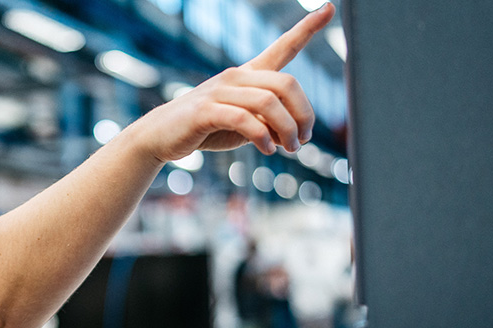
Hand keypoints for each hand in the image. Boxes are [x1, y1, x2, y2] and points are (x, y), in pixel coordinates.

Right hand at [115, 3, 335, 160]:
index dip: (307, 28)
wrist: (162, 135)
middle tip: (303, 140)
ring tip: (288, 149)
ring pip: (269, 102)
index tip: (330, 8)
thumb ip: (269, 122)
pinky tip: (267, 149)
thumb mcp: (244, 125)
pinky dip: (262, 136)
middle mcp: (237, 77)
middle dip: (303, 114)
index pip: (283, 46)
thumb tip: (295, 133)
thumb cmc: (207, 128)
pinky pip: (244, 119)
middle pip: (286, 83)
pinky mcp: (206, 111)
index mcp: (249, 74)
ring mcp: (220, 91)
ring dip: (287, 129)